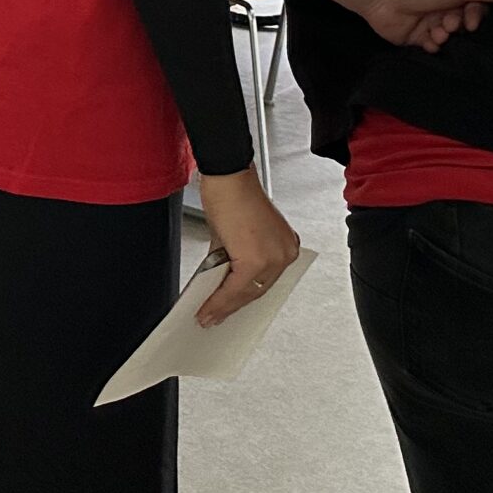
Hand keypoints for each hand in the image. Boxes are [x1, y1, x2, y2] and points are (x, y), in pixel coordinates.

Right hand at [194, 171, 300, 326]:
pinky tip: (208, 306)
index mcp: (285, 247)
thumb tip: (220, 282)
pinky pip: (235, 287)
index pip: (264, 282)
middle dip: (231, 307)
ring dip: (224, 307)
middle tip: (213, 316)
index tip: (229, 309)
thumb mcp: (235, 235)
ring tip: (207, 314)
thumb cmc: (233, 194)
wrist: (227, 176)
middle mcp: (284, 253)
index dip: (243, 299)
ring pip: (246, 293)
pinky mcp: (256, 259)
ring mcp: (273, 257)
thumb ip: (232, 261)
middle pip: (256, 291)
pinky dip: (219, 299)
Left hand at [358, 0, 492, 53]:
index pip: (477, 9)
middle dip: (460, 28)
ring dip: (446, 37)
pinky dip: (434, 47)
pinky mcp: (414, 38)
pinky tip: (429, 40)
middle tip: (449, 23)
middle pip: (464, 27)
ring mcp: (429, 23)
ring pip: (450, 39)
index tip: (471, 21)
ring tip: (436, 30)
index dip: (477, 17)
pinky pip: (432, 48)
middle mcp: (444, 8)